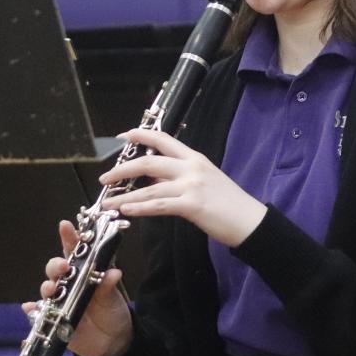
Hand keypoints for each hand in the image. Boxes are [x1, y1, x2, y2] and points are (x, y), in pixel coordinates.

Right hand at [26, 220, 132, 355]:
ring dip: (46, 287)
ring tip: (50, 289)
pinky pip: (38, 315)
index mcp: (83, 272)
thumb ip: (108, 285)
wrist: (111, 342)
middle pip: (55, 269)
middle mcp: (68, 284)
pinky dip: (32, 312)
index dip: (68, 237)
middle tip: (63, 266)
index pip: (74, 251)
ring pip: (47, 290)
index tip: (65, 225)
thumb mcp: (112, 298)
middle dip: (56, 265)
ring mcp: (59, 302)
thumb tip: (114, 272)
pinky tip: (29, 308)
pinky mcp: (53, 320)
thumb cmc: (111, 312)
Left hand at [99, 128, 267, 247]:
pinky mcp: (192, 204)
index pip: (163, 139)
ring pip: (149, 187)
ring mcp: (192, 185)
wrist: (250, 220)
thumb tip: (157, 180)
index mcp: (194, 157)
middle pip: (149, 161)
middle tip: (105, 177)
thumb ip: (180, 177)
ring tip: (107, 202)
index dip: (140, 135)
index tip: (123, 136)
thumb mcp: (205, 180)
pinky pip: (159, 205)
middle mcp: (191, 167)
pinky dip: (139, 208)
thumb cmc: (229, 202)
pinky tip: (126, 210)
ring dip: (124, 195)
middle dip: (123, 169)